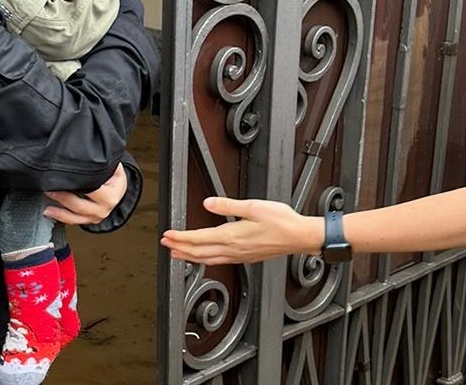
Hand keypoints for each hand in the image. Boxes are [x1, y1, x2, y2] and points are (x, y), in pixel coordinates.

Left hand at [43, 163, 127, 224]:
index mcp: (110, 196)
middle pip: (79, 205)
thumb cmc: (114, 177)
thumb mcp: (113, 167)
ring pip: (74, 218)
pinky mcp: (89, 220)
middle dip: (62, 198)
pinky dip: (61, 218)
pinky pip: (74, 221)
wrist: (119, 189)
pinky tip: (51, 213)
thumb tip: (88, 152)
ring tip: (46, 207)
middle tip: (48, 189)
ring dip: (59, 213)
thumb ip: (103, 161)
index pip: (90, 190)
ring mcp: (96, 217)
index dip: (75, 184)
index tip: (61, 179)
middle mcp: (103, 209)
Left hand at [160, 197, 319, 264]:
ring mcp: (239, 256)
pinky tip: (204, 258)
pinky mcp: (246, 258)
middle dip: (180, 248)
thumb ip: (228, 205)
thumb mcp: (253, 206)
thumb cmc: (281, 222)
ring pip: (208, 260)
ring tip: (178, 254)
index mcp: (232, 236)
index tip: (168, 235)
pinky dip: (206, 260)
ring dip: (190, 257)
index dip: (181, 237)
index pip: (199, 239)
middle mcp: (233, 250)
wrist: (300, 237)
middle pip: (199, 253)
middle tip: (166, 245)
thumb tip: (208, 203)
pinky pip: (220, 261)